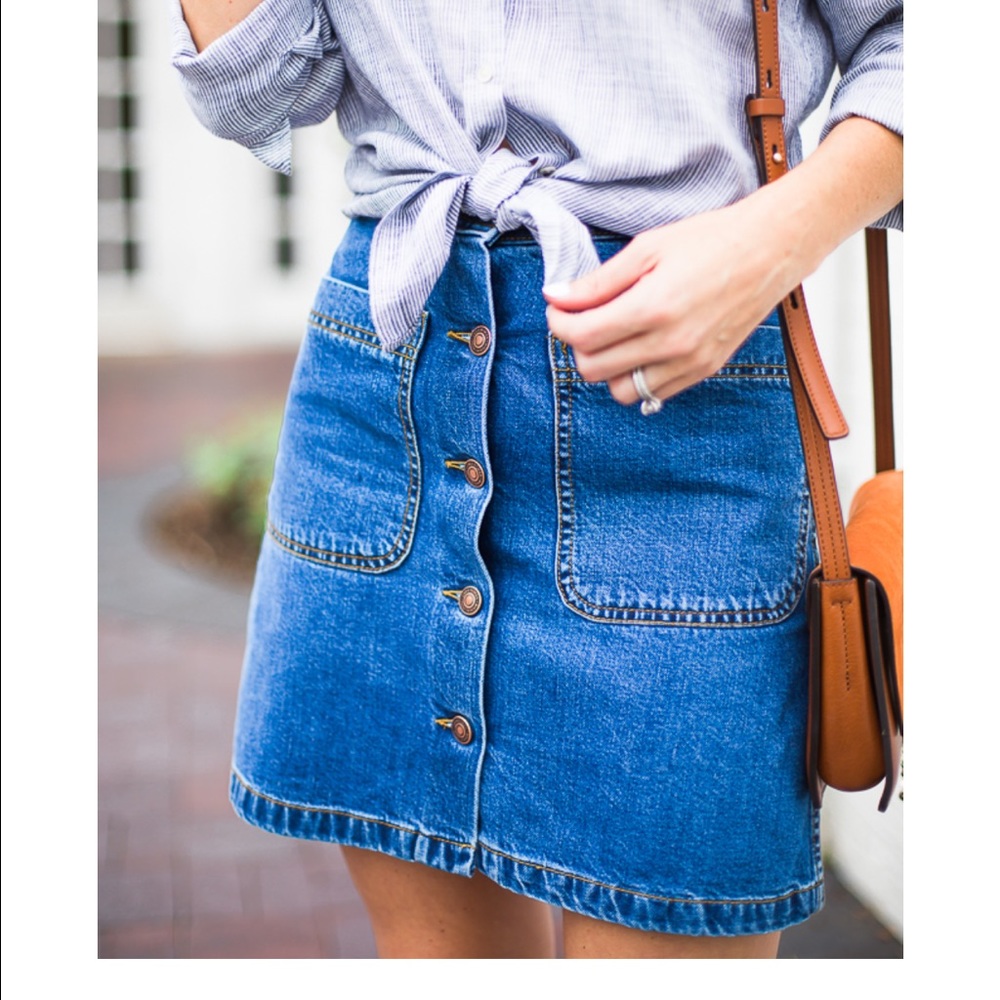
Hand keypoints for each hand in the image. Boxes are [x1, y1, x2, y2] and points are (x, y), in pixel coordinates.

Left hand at [543, 197, 795, 405]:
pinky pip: (653, 394)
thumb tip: (555, 296)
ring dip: (607, 368)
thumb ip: (598, 282)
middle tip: (583, 319)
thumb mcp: (647, 249)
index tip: (559, 308)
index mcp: (653, 308)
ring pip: (621, 392)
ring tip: (614, 337)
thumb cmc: (710, 241)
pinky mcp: (703, 370)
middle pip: (594, 369)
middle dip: (578, 344)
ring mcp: (689, 362)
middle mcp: (671, 343)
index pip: (583, 336)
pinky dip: (637, 377)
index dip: (560, 323)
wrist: (770, 249)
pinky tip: (640, 348)